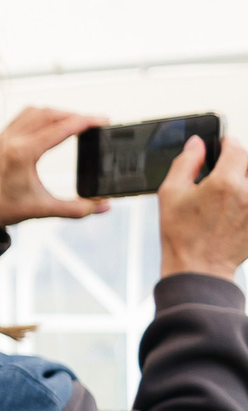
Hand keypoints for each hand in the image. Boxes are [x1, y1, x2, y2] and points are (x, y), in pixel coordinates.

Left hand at [0, 107, 110, 229]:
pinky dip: (38, 116)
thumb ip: (75, 209)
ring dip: (56, 113)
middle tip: (93, 123)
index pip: (61, 128)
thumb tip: (104, 207)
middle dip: (74, 115)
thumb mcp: (41, 209)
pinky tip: (47, 125)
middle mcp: (10, 140)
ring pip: (33, 111)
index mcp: (22, 153)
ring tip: (73, 122)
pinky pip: (20, 117)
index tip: (105, 120)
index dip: (86, 121)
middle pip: (49, 114)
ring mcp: (0, 137)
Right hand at [160, 136, 247, 279]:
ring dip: (244, 179)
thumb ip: (185, 163)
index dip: (227, 143)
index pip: (236, 148)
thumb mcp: (170, 194)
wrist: (199, 267)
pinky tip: (235, 205)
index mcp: (224, 183)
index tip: (222, 145)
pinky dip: (246, 197)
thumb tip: (196, 144)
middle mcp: (247, 192)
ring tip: (231, 190)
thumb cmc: (182, 235)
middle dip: (237, 162)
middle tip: (222, 173)